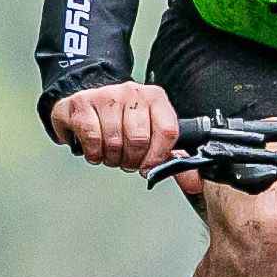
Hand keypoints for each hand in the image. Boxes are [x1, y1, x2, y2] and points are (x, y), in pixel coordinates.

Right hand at [48, 80, 179, 174]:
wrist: (88, 101)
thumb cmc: (122, 121)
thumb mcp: (151, 135)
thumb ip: (173, 159)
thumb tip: (193, 183)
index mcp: (155, 98)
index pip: (168, 131)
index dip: (158, 156)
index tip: (148, 166)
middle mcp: (133, 93)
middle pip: (139, 139)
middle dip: (131, 159)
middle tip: (126, 159)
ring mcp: (106, 95)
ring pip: (114, 141)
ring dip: (111, 157)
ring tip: (110, 151)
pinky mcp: (83, 103)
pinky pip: (92, 138)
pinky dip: (93, 152)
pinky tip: (95, 147)